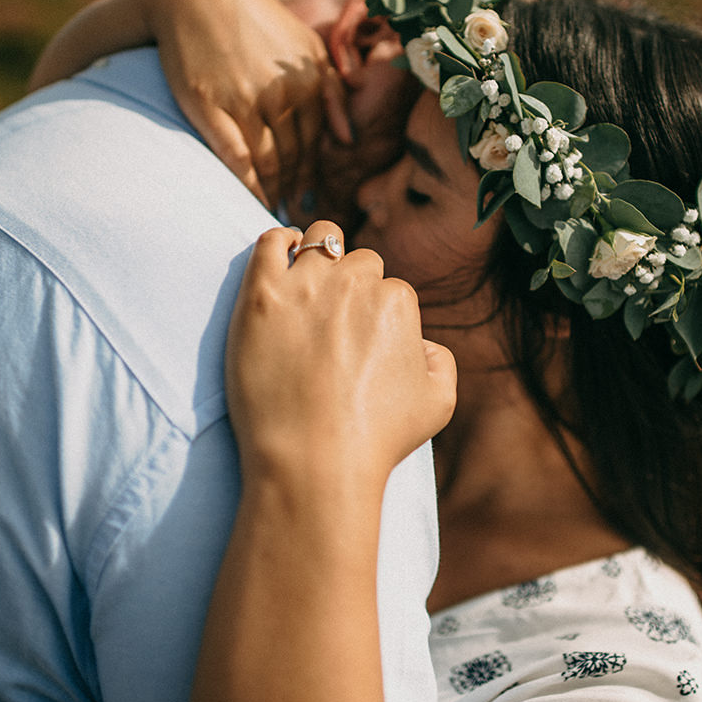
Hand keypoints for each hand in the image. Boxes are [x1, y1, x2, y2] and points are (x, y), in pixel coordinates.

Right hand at [142, 0, 351, 205]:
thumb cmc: (254, 20)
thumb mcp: (305, 47)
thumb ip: (331, 91)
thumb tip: (347, 141)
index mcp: (308, 81)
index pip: (315, 144)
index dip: (312, 177)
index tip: (310, 201)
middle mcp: (281, 94)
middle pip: (294, 159)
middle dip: (296, 192)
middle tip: (294, 217)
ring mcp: (244, 101)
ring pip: (268, 164)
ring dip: (274, 193)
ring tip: (274, 212)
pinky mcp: (209, 106)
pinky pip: (237, 159)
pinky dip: (248, 185)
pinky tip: (253, 200)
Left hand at [226, 222, 456, 492]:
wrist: (312, 462)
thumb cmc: (376, 439)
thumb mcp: (438, 403)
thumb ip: (439, 359)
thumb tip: (419, 340)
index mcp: (397, 302)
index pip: (390, 289)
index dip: (377, 316)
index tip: (362, 343)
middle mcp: (355, 283)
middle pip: (358, 264)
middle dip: (351, 287)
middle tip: (334, 325)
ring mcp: (305, 285)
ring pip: (320, 240)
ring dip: (320, 256)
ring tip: (308, 285)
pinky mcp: (261, 294)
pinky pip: (271, 241)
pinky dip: (280, 242)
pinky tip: (282, 259)